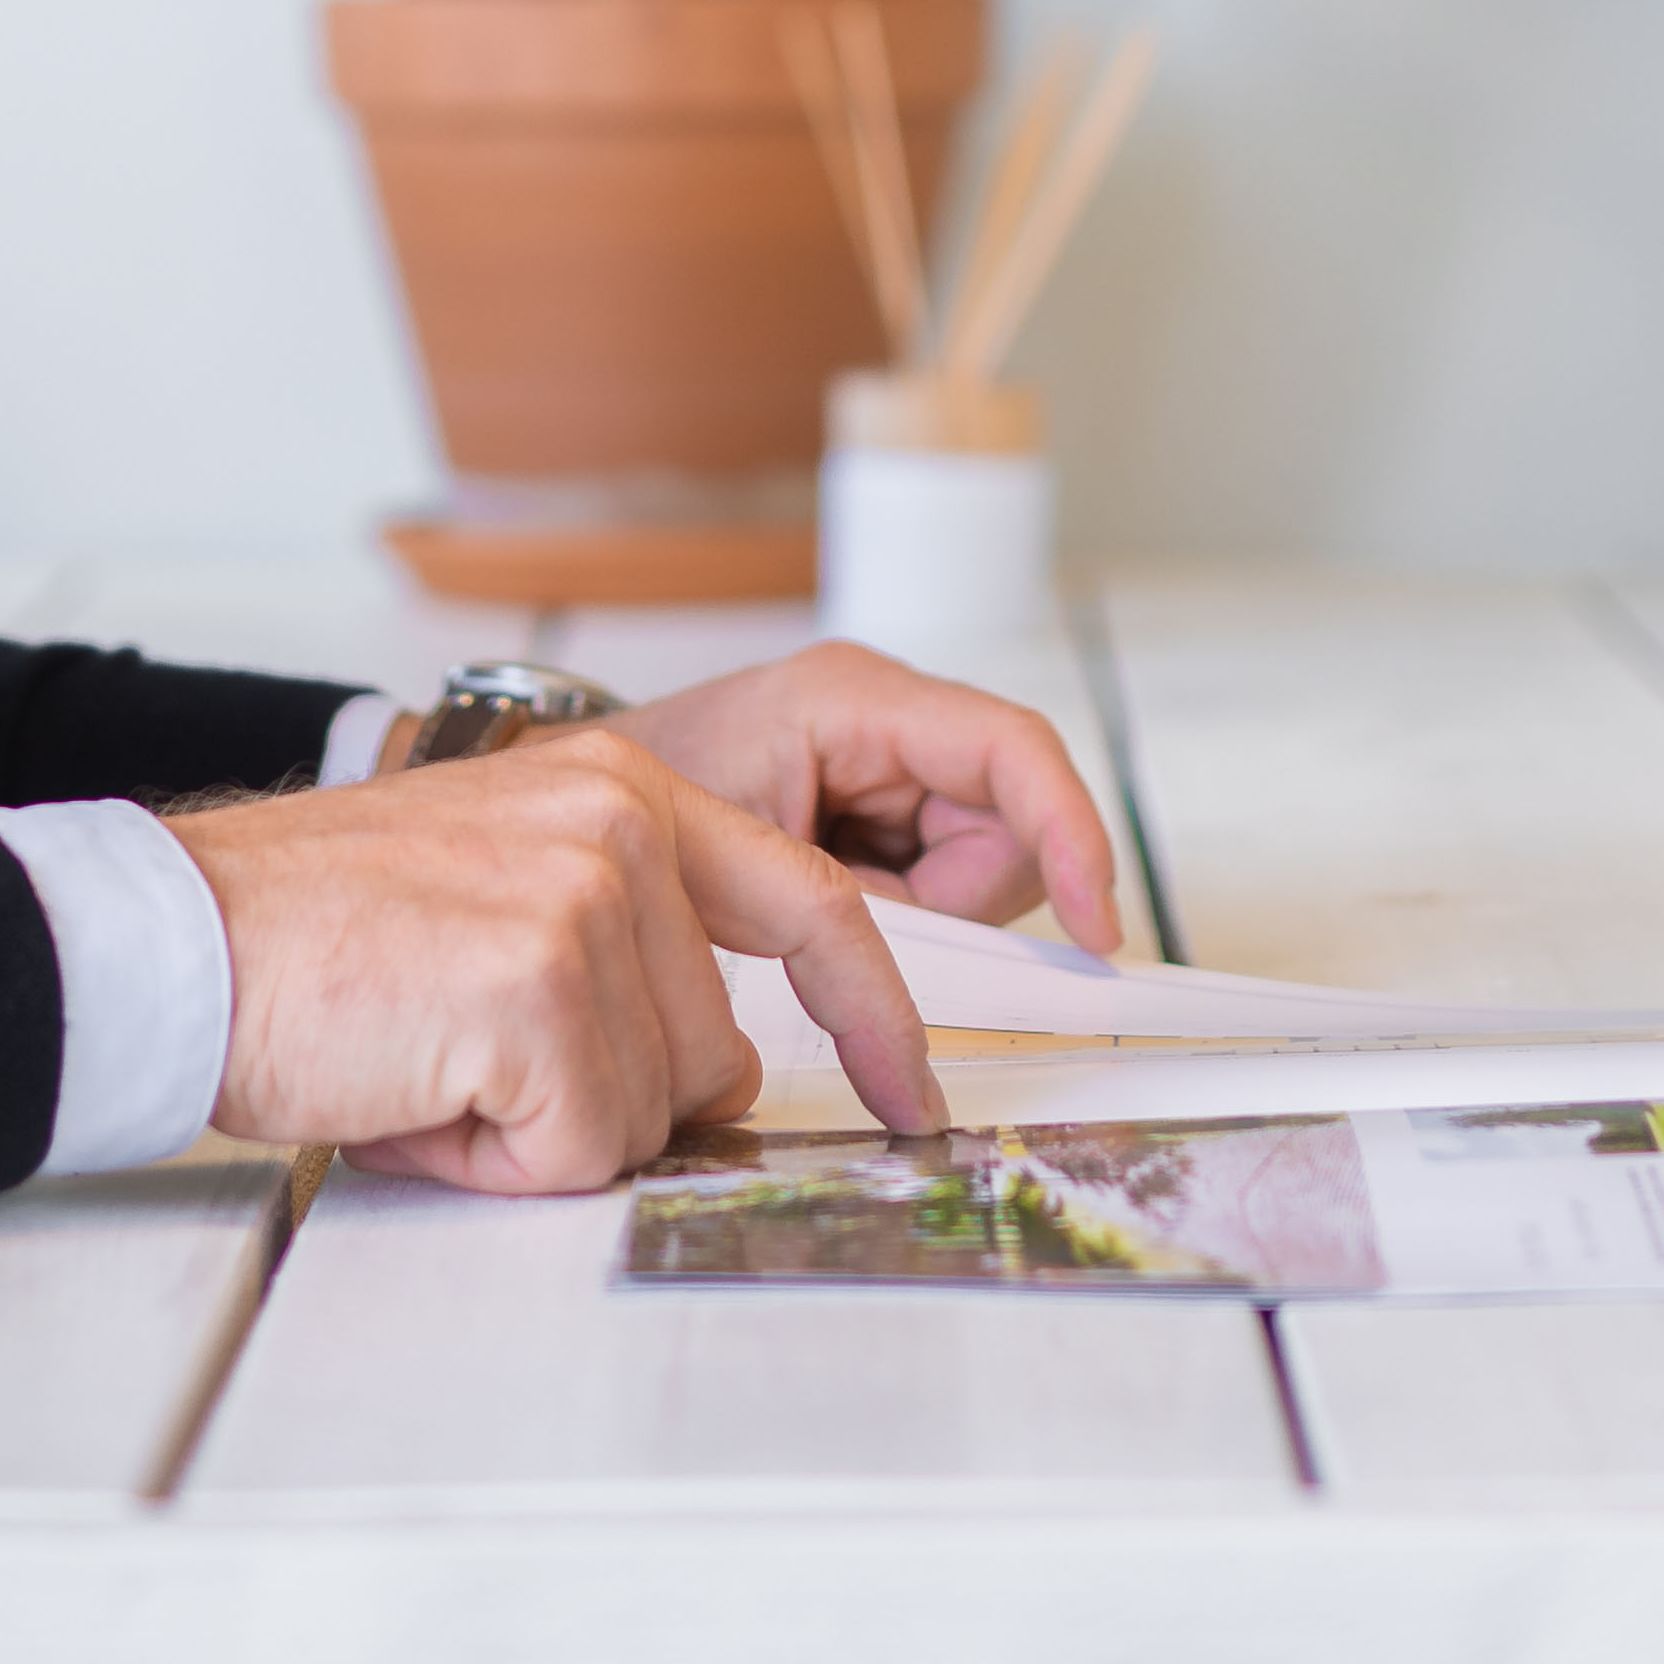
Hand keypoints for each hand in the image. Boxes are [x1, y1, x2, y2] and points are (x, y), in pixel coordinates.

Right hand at [168, 728, 944, 1189]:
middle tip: (464, 1051)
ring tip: (427, 1058)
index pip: (810, 902)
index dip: (876, 1011)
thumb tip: (716, 1079)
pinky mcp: (539, 990)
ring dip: (538, 1128)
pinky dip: (495, 1158)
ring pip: (646, 1111)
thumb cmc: (320, 938)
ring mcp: (587, 900)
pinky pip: (576, 1151)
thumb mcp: (501, 888)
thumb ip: (626, 946)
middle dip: (604, 1095)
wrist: (183, 940)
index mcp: (623, 786)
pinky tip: (414, 1088)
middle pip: (713, 1052)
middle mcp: (623, 822)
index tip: (913, 1090)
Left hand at [608, 642, 1123, 952]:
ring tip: (826, 909)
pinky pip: (939, 880)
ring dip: (925, 915)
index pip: (1013, 750)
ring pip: (980, 866)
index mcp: (853, 698)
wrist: (568, 806)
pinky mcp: (881, 807)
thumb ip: (856, 906)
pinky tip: (836, 908)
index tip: (1095, 927)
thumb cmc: (634, 807)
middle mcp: (886, 717)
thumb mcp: (748, 860)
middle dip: (957, 901)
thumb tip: (948, 965)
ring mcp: (887, 761)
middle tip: (868, 926)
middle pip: (1006, 824)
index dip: (1072, 835)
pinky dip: (905, 915)